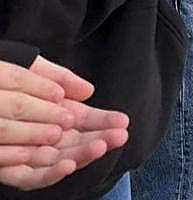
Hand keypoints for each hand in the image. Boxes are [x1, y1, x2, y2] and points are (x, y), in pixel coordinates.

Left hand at [0, 58, 128, 190]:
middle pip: (74, 144)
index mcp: (48, 117)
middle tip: (119, 135)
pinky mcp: (7, 169)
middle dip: (99, 139)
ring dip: (80, 156)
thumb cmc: (0, 85)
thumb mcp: (25, 73)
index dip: (102, 122)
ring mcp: (23, 156)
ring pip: (56, 161)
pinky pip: (28, 177)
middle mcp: (39, 139)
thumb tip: (88, 91)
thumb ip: (55, 78)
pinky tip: (63, 162)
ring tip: (100, 145)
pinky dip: (47, 173)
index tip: (123, 121)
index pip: (81, 122)